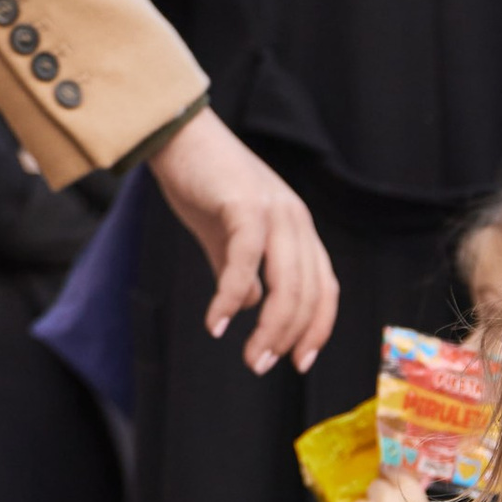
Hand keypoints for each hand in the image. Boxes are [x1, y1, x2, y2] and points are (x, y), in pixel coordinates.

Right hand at [151, 107, 339, 370]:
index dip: (317, 329)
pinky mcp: (244, 204)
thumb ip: (241, 274)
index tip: (299, 362)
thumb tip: (248, 306)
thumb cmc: (202, 184)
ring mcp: (274, 210)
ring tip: (248, 356)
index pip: (324, 288)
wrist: (177, 136)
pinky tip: (216, 322)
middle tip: (259, 365)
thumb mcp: (226, 238)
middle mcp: (296, 221)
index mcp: (299, 230)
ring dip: (269, 328)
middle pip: (308, 293)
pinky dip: (230, 296)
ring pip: (286, 283)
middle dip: (288, 338)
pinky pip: (245, 261)